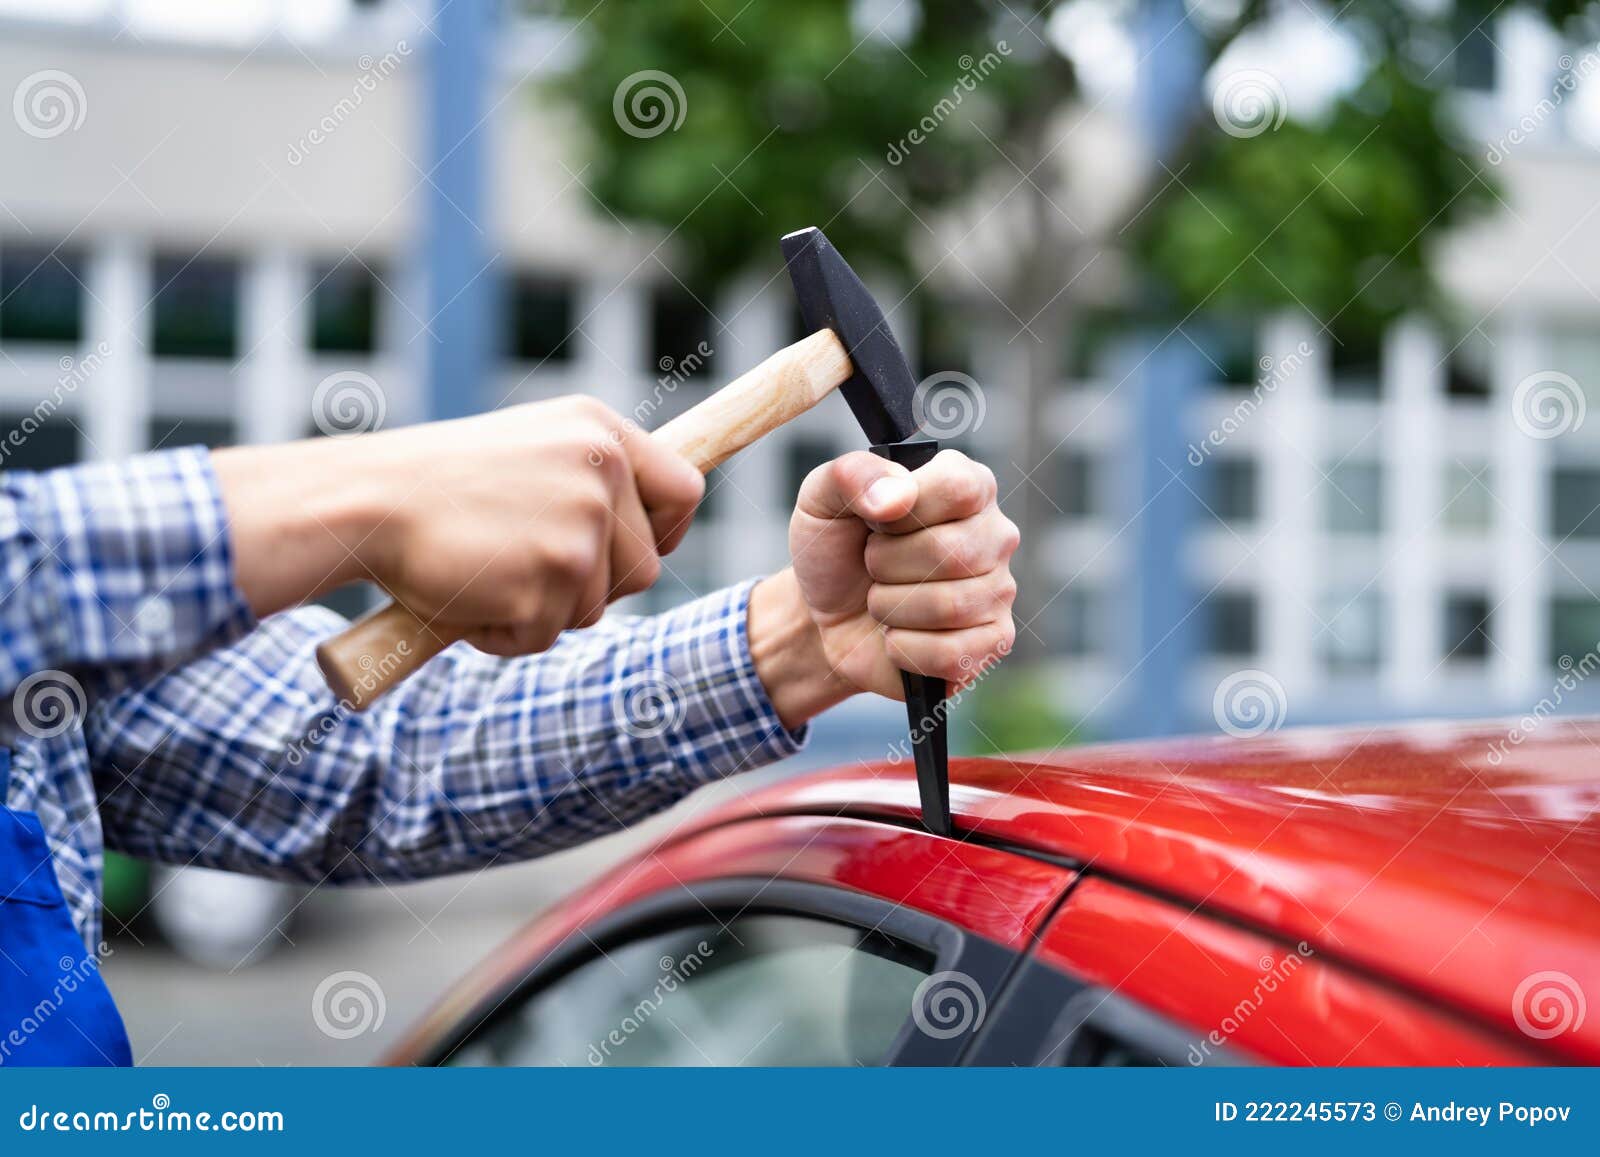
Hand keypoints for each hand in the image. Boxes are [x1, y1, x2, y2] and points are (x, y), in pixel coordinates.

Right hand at [214, 397, 703, 655]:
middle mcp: (602, 471)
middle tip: (528, 573)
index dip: (667, 534)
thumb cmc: (434, 486)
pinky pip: (544, 637)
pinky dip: (504, 635)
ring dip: (543, 611)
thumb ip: (588, 479)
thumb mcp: (528, 450)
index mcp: (600, 431)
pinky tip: (465, 598)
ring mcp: (581, 526)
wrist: (363, 502)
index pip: (685, 490)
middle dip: (593, 588)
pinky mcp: (549, 580)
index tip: (636, 553)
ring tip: (484, 574)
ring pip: (595, 609)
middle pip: (644, 569)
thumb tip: (644, 538)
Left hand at [750, 449, 1018, 726]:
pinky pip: (950, 654)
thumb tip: (896, 496)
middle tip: (872, 565)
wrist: (827, 615)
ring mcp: (999, 590)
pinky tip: (897, 635)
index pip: (958, 487)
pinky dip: (904, 648)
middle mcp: (995, 533)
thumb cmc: (835, 549)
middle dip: (885, 564)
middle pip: (949, 551)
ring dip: (890, 607)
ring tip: (883, 599)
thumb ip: (853, 476)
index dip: (903, 511)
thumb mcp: (822, 498)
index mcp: (968, 484)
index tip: (874, 521)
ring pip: (947, 606)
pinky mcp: (993, 641)